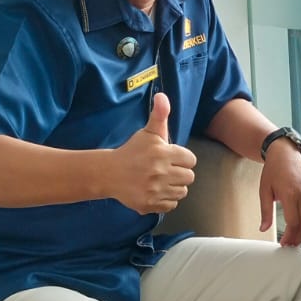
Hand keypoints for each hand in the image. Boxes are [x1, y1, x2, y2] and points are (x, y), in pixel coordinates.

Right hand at [108, 92, 196, 214]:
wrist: (109, 173)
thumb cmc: (133, 151)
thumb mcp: (148, 132)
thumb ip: (159, 115)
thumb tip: (162, 95)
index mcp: (163, 153)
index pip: (191, 160)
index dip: (182, 158)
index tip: (170, 157)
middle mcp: (160, 172)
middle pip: (189, 177)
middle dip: (179, 173)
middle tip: (166, 169)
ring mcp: (155, 190)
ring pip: (182, 192)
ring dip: (174, 186)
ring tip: (162, 180)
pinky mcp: (150, 204)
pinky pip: (171, 204)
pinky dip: (166, 199)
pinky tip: (156, 190)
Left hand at [259, 139, 300, 245]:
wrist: (285, 153)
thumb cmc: (273, 169)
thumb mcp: (264, 191)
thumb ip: (265, 211)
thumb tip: (263, 228)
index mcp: (290, 194)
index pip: (294, 222)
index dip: (290, 236)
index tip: (283, 243)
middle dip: (297, 238)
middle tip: (289, 246)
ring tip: (296, 241)